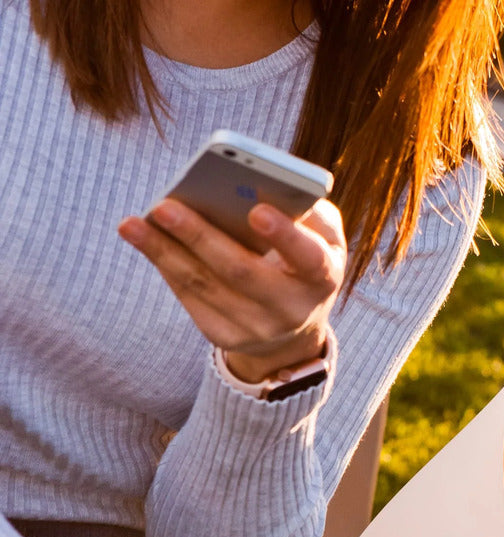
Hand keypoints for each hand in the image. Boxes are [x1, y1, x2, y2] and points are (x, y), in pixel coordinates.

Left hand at [118, 198, 346, 381]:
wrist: (293, 327)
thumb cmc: (303, 260)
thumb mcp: (323, 237)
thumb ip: (307, 210)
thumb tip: (259, 185)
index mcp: (321, 278)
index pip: (309, 258)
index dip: (286, 237)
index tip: (257, 210)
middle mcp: (292, 310)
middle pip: (242, 273)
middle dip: (201, 237)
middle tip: (164, 207)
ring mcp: (258, 329)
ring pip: (205, 286)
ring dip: (165, 252)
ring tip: (133, 223)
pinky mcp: (226, 337)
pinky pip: (191, 298)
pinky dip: (166, 265)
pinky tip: (145, 241)